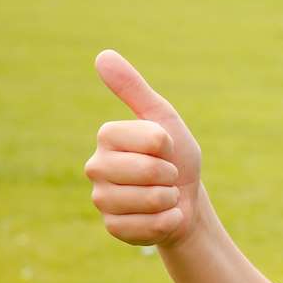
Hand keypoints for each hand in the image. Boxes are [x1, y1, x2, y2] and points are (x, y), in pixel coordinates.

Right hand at [85, 50, 203, 247]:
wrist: (186, 201)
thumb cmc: (176, 156)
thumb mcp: (163, 119)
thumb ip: (134, 89)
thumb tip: (102, 55)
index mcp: (107, 136)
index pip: (150, 139)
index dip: (168, 145)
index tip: (166, 147)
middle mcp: (96, 167)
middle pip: (147, 171)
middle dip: (170, 174)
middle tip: (166, 175)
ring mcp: (101, 200)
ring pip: (148, 200)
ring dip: (169, 198)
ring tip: (164, 195)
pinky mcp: (113, 227)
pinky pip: (148, 226)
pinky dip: (166, 222)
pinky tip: (161, 216)